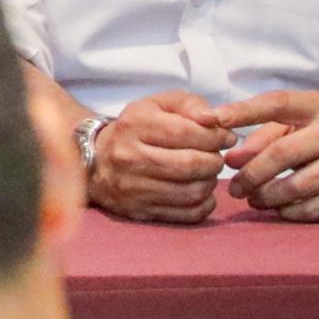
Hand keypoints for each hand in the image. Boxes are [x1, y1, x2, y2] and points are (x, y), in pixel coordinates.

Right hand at [86, 89, 227, 224]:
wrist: (93, 161)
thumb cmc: (135, 129)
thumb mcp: (157, 105)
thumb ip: (189, 104)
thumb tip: (213, 119)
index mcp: (135, 125)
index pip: (187, 132)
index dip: (216, 136)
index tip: (226, 138)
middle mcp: (130, 157)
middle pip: (192, 164)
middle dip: (215, 161)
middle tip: (215, 157)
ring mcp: (133, 188)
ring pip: (193, 191)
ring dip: (210, 182)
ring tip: (205, 173)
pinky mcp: (139, 211)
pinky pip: (187, 214)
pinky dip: (204, 204)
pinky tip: (199, 191)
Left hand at [211, 88, 318, 223]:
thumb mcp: (299, 121)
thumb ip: (262, 135)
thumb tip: (232, 160)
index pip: (277, 103)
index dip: (244, 111)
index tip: (214, 119)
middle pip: (282, 154)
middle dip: (250, 174)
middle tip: (234, 187)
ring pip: (296, 186)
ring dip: (266, 196)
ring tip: (252, 198)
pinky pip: (314, 208)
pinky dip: (289, 211)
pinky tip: (278, 208)